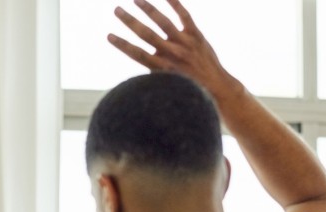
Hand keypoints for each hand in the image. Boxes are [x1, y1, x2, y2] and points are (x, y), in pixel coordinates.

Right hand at [108, 0, 238, 99]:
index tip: (109, 35)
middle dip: (130, 21)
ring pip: (163, 22)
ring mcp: (185, 43)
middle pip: (146, 34)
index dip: (122, 45)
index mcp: (163, 68)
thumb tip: (140, 60)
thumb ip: (153, 72)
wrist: (216, 86)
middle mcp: (173, 54)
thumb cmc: (188, 88)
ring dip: (148, 9)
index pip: (137, 54)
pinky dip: (175, 4)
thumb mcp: (167, 85)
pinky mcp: (196, 35)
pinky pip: (185, 16)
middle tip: (116, 9)